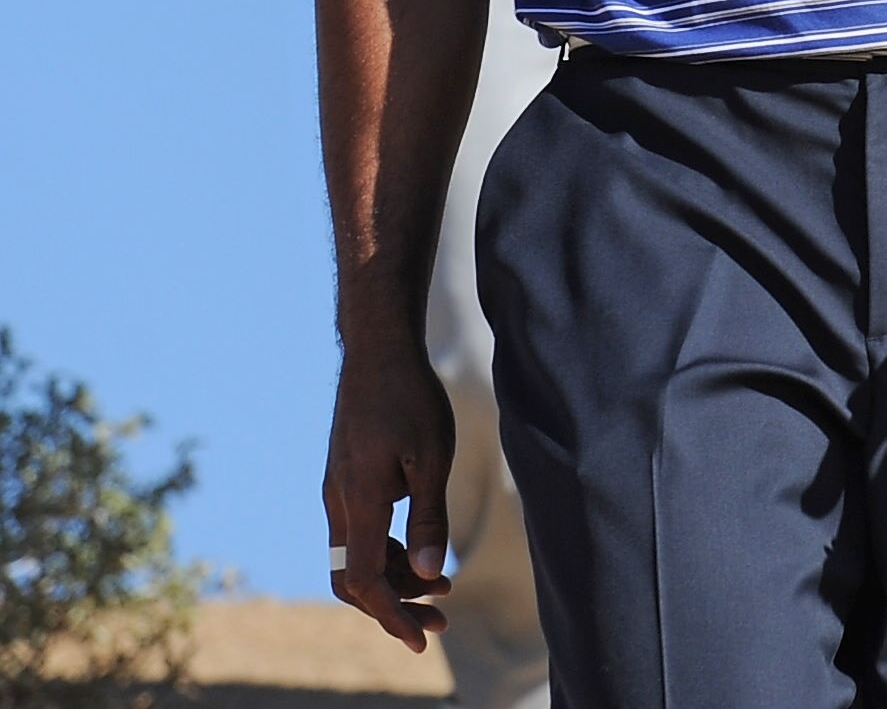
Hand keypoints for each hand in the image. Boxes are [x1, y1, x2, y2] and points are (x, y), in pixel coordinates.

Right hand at [321, 337, 455, 651]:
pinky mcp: (346, 481)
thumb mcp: (432, 457)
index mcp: (358, 503)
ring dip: (394, 579)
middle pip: (355, 580)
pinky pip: (359, 534)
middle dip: (394, 607)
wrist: (378, 354)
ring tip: (441, 586)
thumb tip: (429, 574)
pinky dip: (387, 551)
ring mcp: (338, 492)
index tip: (421, 640)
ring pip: (356, 558)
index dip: (392, 616)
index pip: (364, 582)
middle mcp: (339, 504)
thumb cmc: (411, 399)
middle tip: (439, 619)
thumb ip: (430, 517)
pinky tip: (421, 550)